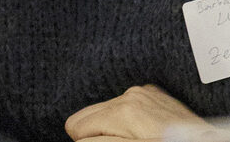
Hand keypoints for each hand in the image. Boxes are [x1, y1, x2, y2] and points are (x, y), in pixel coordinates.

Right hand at [64, 84, 207, 140]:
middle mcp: (130, 95)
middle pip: (85, 116)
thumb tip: (79, 139)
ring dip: (109, 127)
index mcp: (122, 110)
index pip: (77, 128)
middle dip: (95, 133)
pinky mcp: (152, 94)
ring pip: (102, 111)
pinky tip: (141, 131)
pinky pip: (122, 105)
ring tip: (133, 139)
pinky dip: (124, 119)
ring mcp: (142, 93)